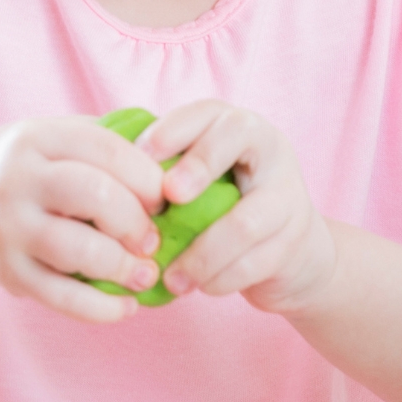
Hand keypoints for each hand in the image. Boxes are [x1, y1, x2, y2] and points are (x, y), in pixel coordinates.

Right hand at [0, 116, 164, 321]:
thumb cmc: (30, 170)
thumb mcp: (53, 140)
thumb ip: (105, 146)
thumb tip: (178, 166)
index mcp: (38, 138)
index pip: (106, 149)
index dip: (148, 177)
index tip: (166, 199)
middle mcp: (18, 178)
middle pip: (95, 194)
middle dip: (136, 222)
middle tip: (153, 240)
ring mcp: (8, 227)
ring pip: (78, 249)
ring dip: (123, 267)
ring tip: (145, 274)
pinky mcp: (6, 272)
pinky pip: (61, 296)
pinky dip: (100, 308)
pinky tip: (125, 308)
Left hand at [137, 101, 335, 310]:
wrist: (290, 248)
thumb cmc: (225, 207)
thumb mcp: (202, 179)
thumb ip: (167, 171)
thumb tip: (105, 179)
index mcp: (238, 126)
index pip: (205, 113)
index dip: (170, 132)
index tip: (138, 158)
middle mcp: (268, 149)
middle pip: (235, 139)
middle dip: (198, 166)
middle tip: (168, 197)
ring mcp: (288, 194)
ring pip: (246, 221)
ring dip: (202, 254)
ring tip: (171, 278)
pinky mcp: (296, 239)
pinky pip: (255, 263)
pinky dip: (220, 280)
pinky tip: (199, 288)